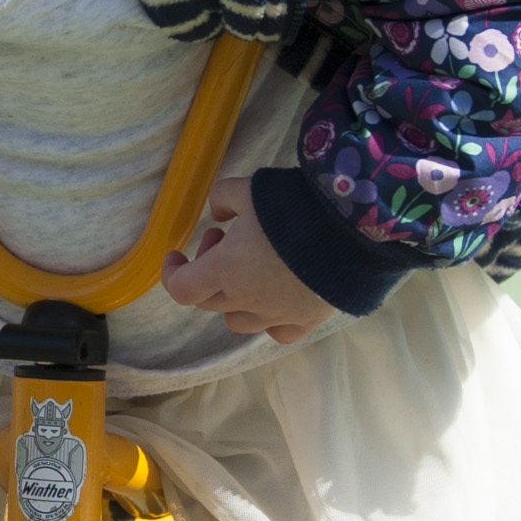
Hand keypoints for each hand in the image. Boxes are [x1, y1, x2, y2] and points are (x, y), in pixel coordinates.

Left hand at [160, 178, 332, 342]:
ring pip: (239, 321)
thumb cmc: (290, 208)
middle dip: (207, 268)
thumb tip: (217, 214)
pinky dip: (270, 319)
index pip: (182, 288)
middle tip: (223, 239)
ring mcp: (276, 315)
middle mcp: (246, 300)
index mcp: (224, 271)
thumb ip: (222, 199)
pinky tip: (277, 297)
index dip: (172, 273)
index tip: (176, 255)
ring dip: (233, 297)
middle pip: (209, 300)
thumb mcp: (247, 188)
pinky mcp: (306, 320)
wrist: (348, 231)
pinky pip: (279, 331)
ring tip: (250, 268)